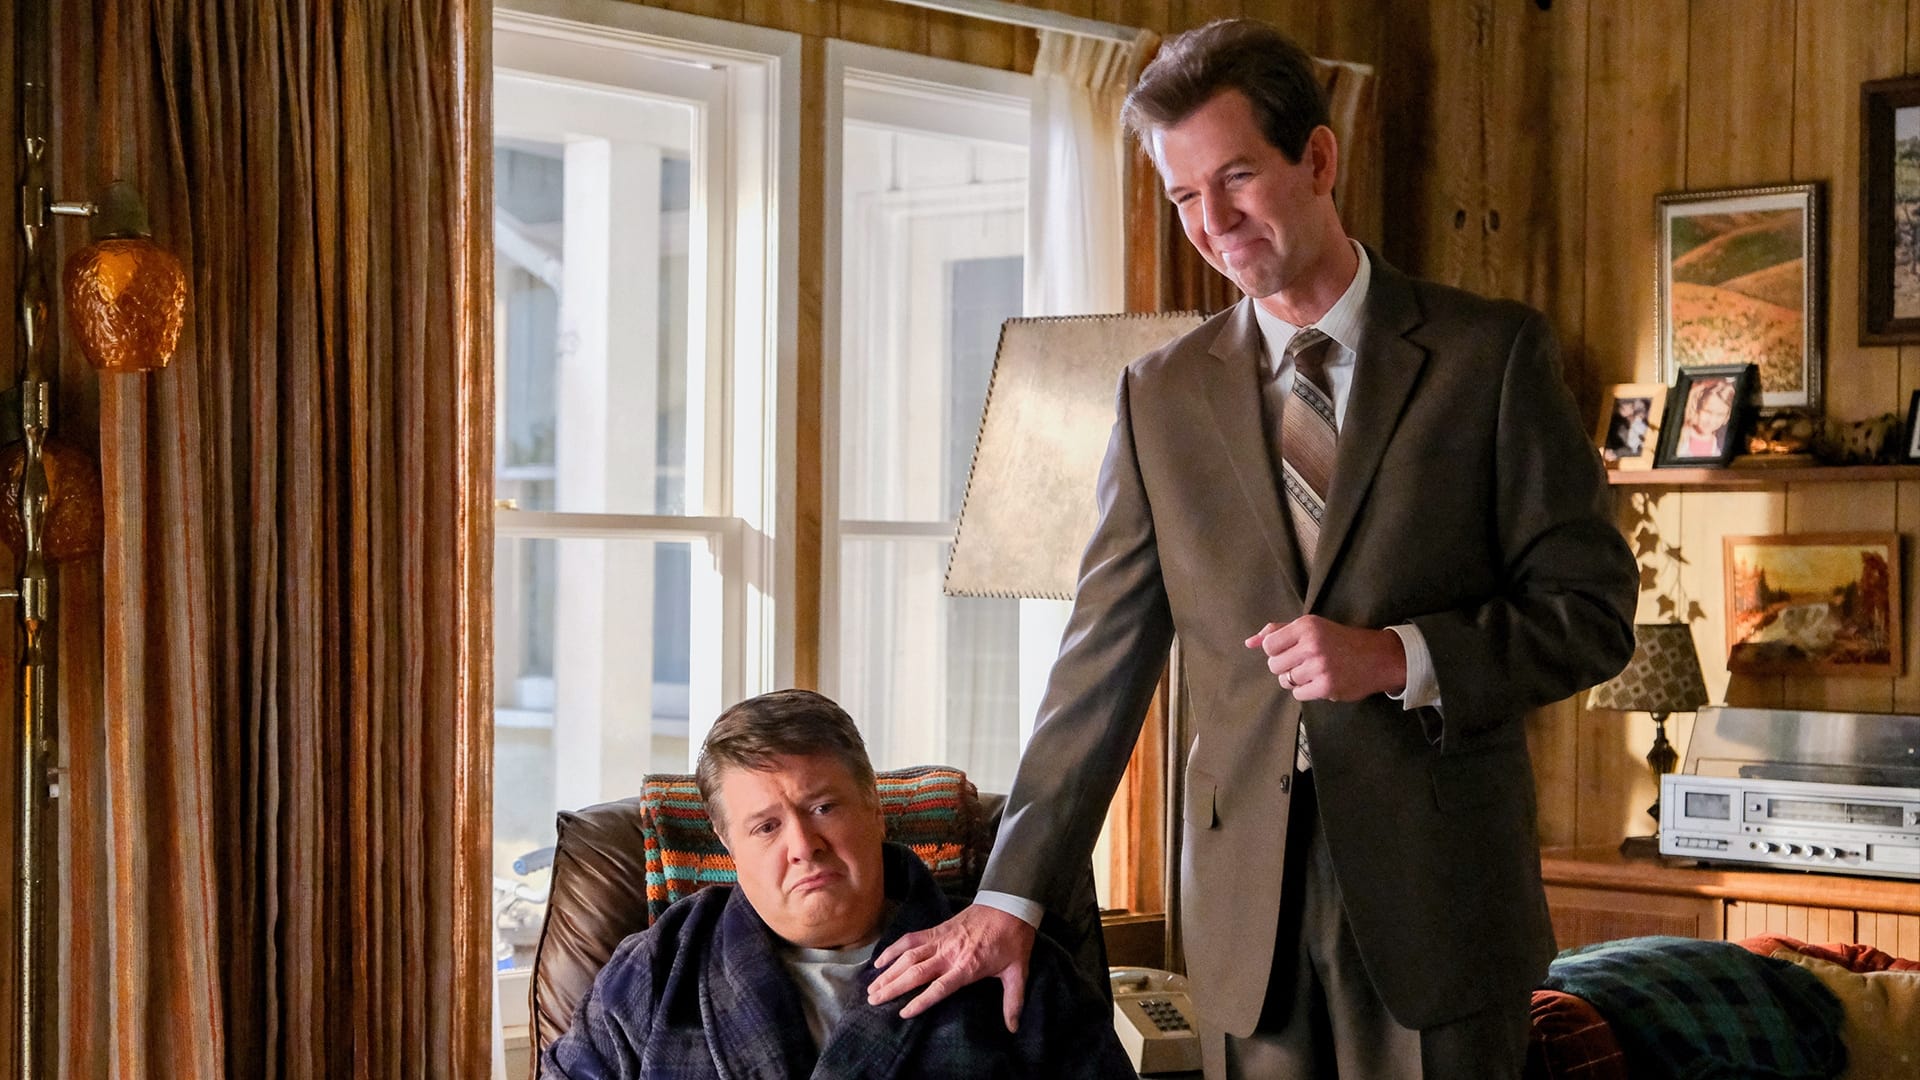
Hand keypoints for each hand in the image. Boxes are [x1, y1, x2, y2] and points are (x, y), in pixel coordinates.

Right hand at [867, 903, 1036, 1030]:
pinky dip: (893, 949)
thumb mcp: (1017, 972)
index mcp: (967, 967)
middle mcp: (949, 954)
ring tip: (872, 987)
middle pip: (915, 972)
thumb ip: (1013, 1001)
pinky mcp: (937, 929)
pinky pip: (910, 939)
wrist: (1009, 905)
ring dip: (888, 972)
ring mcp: (940, 939)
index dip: (920, 1001)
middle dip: (892, 988)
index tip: (902, 1013)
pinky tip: (880, 961)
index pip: (938, 988)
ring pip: (907, 956)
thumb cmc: (1013, 940)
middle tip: (873, 1001)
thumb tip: (1013, 1028)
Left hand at [1244, 615, 1407, 701]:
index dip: (1276, 652)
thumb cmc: (1339, 640)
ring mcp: (1319, 666)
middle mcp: (1312, 644)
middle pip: (1274, 665)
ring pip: (1285, 680)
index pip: (1269, 645)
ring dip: (1296, 679)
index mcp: (1306, 626)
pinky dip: (1306, 691)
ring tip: (1314, 672)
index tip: (1291, 651)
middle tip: (1304, 663)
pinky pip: (1298, 694)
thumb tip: (1249, 642)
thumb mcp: (1311, 627)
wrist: (1378, 657)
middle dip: (1285, 667)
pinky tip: (1321, 681)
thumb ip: (1278, 632)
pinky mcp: (1326, 687)